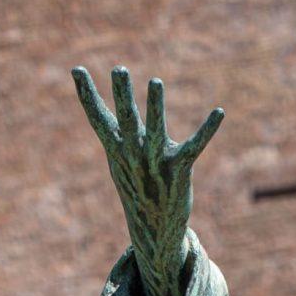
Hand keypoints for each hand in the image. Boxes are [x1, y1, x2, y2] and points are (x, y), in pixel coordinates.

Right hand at [73, 65, 222, 295]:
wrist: (153, 227)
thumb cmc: (136, 184)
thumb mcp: (120, 158)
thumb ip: (113, 132)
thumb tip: (101, 111)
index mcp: (116, 147)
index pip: (97, 117)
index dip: (87, 94)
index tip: (76, 69)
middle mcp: (133, 152)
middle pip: (126, 119)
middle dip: (123, 94)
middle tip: (119, 69)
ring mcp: (155, 161)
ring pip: (155, 129)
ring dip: (156, 106)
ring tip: (155, 82)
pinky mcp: (179, 168)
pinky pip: (195, 145)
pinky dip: (207, 129)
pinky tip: (219, 112)